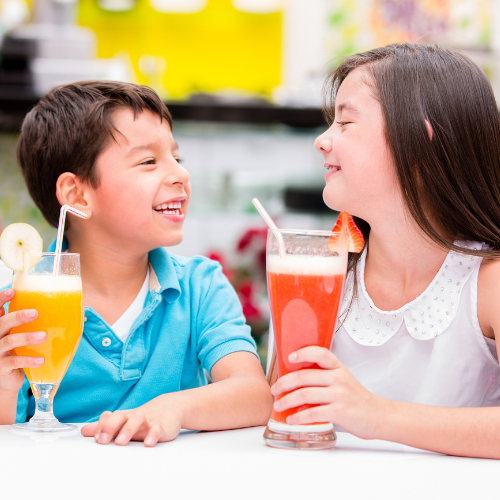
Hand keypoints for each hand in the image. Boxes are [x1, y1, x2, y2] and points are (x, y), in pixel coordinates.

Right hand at [0, 289, 44, 395]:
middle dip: (18, 316)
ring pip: (9, 341)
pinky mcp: (2, 367)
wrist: (7, 379)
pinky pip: (14, 362)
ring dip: (27, 337)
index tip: (13, 291)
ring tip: (43, 336)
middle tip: (35, 313)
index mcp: (0, 326)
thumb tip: (68, 310)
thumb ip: (32, 324)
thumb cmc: (18, 352)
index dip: (1, 300)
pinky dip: (28, 360)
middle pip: (2, 323)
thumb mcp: (21, 335)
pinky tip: (41, 359)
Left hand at [81, 397, 183, 446]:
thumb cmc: (143, 417)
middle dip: (110, 427)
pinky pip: (157, 430)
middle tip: (103, 440)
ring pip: (137, 420)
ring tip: (121, 442)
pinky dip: (152, 436)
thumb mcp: (124, 421)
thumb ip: (104, 427)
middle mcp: (133, 417)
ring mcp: (147, 420)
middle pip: (120, 417)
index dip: (101, 427)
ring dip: (128, 430)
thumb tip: (84, 431)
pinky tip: (148, 443)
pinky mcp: (161, 426)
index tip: (97, 439)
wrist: (170, 407)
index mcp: (124, 416)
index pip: (109, 417)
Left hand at [270, 346, 385, 439]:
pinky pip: (313, 413)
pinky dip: (298, 417)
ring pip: (304, 394)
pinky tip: (291, 419)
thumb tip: (295, 379)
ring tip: (278, 406)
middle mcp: (338, 378)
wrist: (379, 416)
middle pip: (304, 376)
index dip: (303, 353)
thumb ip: (323, 376)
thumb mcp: (342, 380)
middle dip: (284, 383)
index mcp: (338, 368)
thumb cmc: (356, 399)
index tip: (289, 358)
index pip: (320, 353)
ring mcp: (339, 395)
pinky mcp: (339, 412)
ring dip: (287, 401)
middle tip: (274, 389)